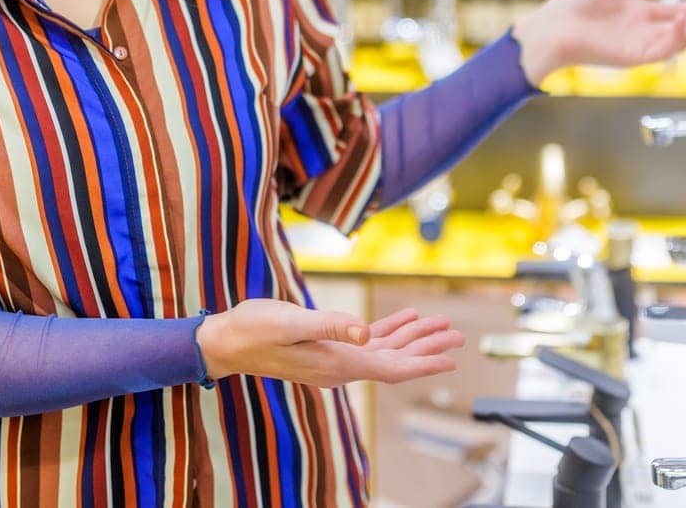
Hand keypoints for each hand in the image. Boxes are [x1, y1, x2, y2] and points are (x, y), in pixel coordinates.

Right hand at [195, 300, 464, 387]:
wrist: (226, 341)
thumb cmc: (254, 329)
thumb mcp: (291, 321)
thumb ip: (329, 325)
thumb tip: (364, 331)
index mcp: (337, 363)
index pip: (391, 368)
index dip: (423, 363)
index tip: (451, 358)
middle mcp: (341, 365)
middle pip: (395, 359)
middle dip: (428, 346)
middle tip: (458, 334)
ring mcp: (334, 357)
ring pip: (385, 349)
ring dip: (413, 336)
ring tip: (441, 323)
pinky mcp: (327, 346)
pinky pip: (367, 340)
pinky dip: (389, 329)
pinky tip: (405, 317)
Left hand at [512, 0, 685, 85]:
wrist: (553, 23)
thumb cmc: (573, 2)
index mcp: (640, 13)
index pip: (678, 11)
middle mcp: (643, 30)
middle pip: (685, 27)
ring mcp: (639, 44)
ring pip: (677, 41)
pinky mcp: (631, 56)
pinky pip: (661, 50)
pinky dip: (677, 39)